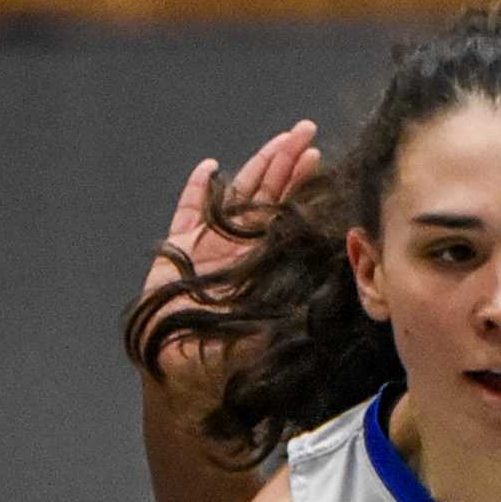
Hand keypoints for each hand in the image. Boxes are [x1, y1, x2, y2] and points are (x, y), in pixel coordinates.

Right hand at [134, 119, 321, 379]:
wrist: (181, 370)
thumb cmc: (224, 358)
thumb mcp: (265, 334)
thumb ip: (286, 313)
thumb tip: (321, 301)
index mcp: (262, 261)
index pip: (285, 213)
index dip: (299, 184)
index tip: (318, 157)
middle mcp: (240, 247)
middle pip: (265, 194)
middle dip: (284, 161)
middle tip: (305, 131)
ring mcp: (210, 245)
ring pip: (234, 195)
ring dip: (255, 165)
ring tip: (277, 141)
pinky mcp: (179, 249)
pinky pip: (189, 212)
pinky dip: (197, 190)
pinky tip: (210, 169)